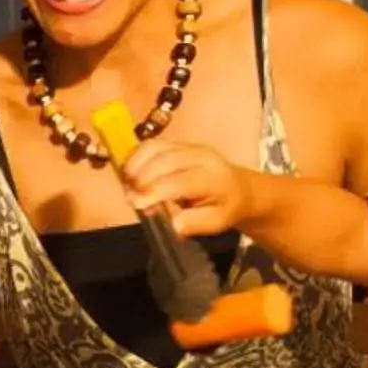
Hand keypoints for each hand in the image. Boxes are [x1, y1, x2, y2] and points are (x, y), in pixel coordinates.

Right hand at [119, 139, 259, 239]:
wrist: (239, 188)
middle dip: (142, 178)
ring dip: (135, 164)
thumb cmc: (225, 208)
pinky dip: (136, 157)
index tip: (137, 204)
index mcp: (213, 178)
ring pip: (155, 148)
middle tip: (129, 197)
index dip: (156, 191)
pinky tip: (129, 173)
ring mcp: (188, 147)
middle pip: (165, 160)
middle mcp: (201, 156)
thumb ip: (194, 223)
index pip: (180, 181)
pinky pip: (152, 145)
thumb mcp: (216, 223)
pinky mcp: (177, 144)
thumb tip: (172, 223)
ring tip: (127, 185)